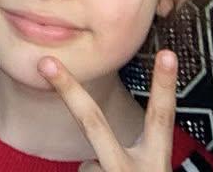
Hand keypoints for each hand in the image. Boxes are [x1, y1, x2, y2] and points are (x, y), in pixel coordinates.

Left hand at [38, 50, 177, 170]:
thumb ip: (124, 162)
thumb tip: (90, 162)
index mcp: (153, 166)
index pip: (161, 120)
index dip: (165, 87)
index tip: (168, 53)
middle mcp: (135, 170)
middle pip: (93, 122)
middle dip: (68, 90)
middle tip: (43, 62)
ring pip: (87, 167)